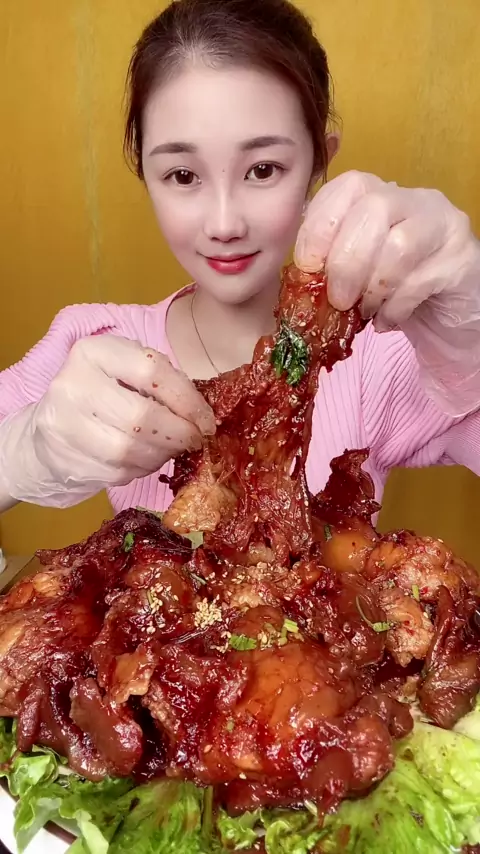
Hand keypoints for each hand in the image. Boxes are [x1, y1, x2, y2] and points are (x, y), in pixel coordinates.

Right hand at [0, 335, 214, 507]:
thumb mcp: (127, 372)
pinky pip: (117, 472)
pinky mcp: (64, 459)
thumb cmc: (102, 394)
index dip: (188, 400)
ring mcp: (63, 424)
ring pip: (129, 450)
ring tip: (169, 449)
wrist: (47, 428)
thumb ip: (163, 382)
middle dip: (178, 434)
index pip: (152, 372)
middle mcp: (72, 384)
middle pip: (141, 417)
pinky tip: (144, 459)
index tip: (207, 420)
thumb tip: (203, 417)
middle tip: (193, 440)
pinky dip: (141, 469)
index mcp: (94, 351)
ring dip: (161, 455)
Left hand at [295, 170, 479, 414]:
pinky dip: (394, 308)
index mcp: (381, 195)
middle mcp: (416, 200)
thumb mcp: (355, 270)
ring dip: (372, 286)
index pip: (347, 186)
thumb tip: (299, 279)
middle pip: (374, 210)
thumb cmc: (392, 289)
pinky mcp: (461, 259)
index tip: (308, 266)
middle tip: (338, 300)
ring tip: (364, 312)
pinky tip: (386, 321)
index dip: (321, 225)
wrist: (446, 315)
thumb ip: (329, 262)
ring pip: (399, 244)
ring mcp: (443, 226)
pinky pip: (420, 281)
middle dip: (345, 261)